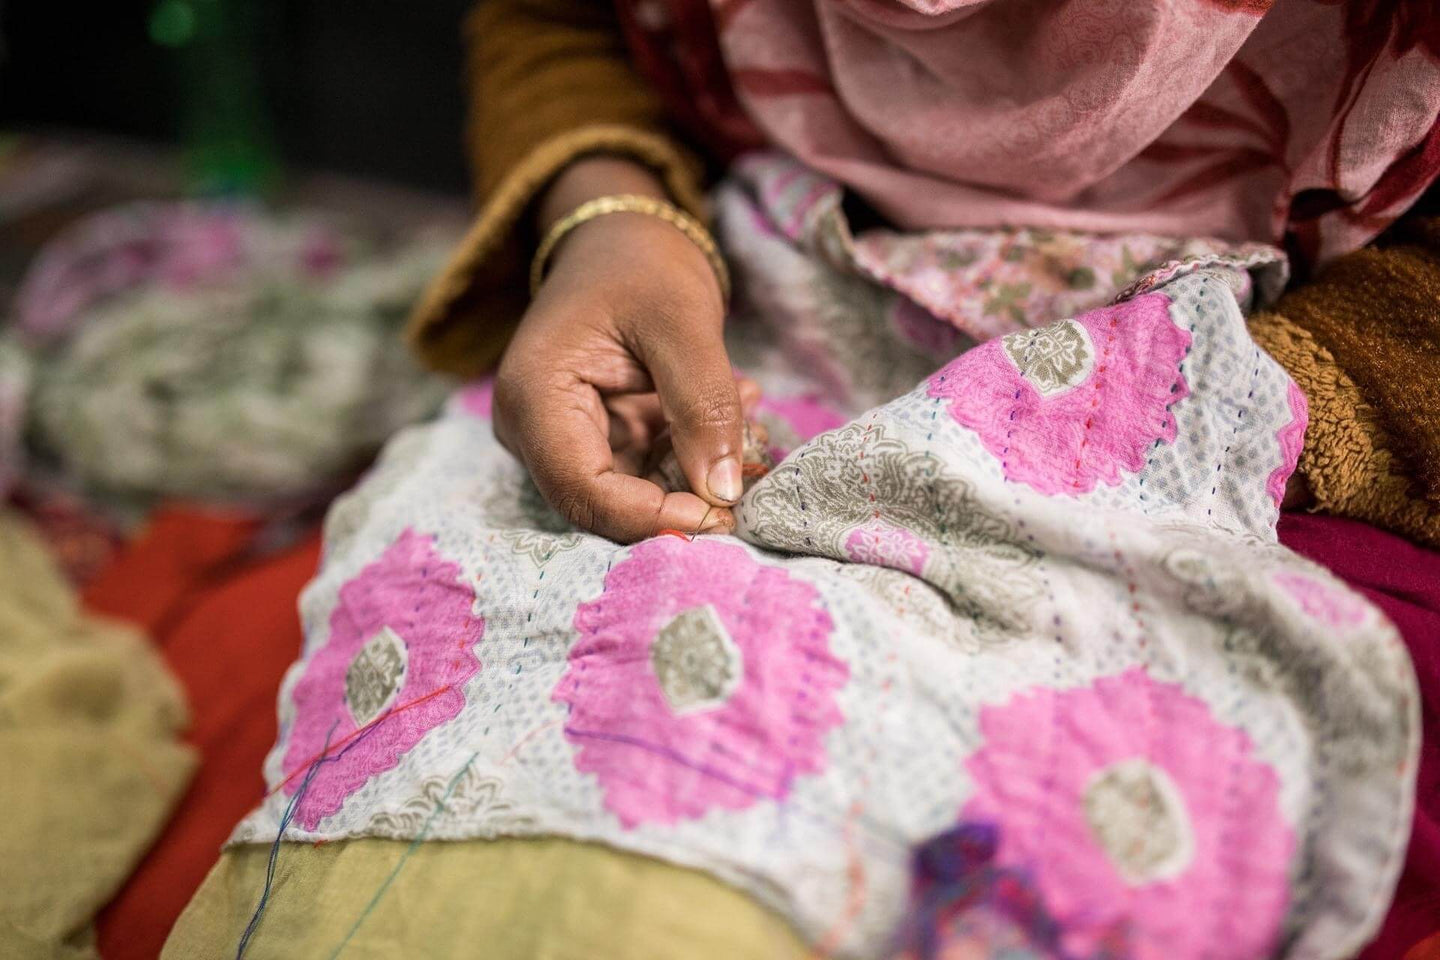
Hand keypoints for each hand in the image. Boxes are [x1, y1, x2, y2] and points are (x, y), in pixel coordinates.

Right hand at [492, 157, 748, 541]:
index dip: (651, 515)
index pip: (584, 491)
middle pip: (604, 504)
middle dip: (681, 500)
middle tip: (750, 470)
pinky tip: (734, 410)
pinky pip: (646, 472)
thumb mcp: (683, 322)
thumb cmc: (641, 264)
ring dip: (697, 475)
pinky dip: (693, 455)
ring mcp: (562, 440)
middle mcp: (533, 431)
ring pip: (632, 495)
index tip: (721, 511)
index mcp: (535, 399)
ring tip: (748, 421)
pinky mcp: (596, 440)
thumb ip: (704, 406)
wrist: (620, 239)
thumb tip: (724, 492)